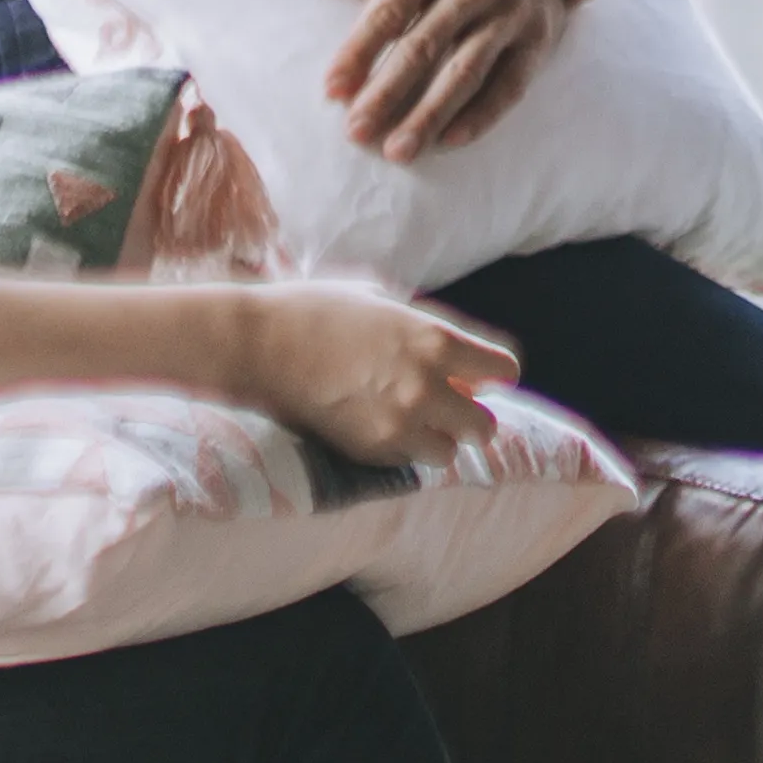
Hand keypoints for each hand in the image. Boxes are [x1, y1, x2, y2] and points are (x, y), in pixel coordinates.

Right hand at [223, 278, 518, 464]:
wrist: (260, 344)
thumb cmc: (317, 310)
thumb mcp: (381, 301)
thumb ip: (420, 328)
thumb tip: (448, 350)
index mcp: (435, 339)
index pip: (502, 370)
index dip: (494, 374)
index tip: (483, 378)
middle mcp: (426, 386)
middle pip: (485, 425)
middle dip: (473, 417)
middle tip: (454, 409)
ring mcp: (399, 423)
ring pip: (449, 453)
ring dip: (438, 440)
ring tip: (416, 424)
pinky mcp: (370, 450)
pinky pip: (408, 462)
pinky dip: (403, 450)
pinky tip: (381, 428)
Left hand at [297, 0, 573, 155]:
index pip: (392, 7)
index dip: (360, 50)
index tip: (332, 90)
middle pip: (426, 45)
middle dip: (387, 93)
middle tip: (356, 133)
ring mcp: (514, 8)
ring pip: (466, 70)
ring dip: (429, 115)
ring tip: (396, 151)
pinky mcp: (540, 37)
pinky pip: (510, 85)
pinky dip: (481, 116)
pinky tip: (449, 141)